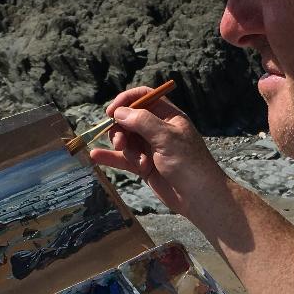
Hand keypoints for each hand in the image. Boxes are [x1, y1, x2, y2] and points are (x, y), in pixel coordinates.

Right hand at [88, 86, 227, 219]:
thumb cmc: (188, 163)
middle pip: (129, 119)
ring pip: (125, 139)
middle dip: (121, 128)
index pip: (144, 97)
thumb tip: (119, 112)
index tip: (111, 112)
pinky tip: (95, 156)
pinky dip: (110, 157)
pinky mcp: (144, 166)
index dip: (126, 100)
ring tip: (136, 161)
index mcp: (168, 116)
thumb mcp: (166, 137)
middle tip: (121, 141)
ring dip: (124, 148)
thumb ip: (142, 121)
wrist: (198, 197)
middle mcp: (158, 129)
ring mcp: (150, 148)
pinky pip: (123, 158)